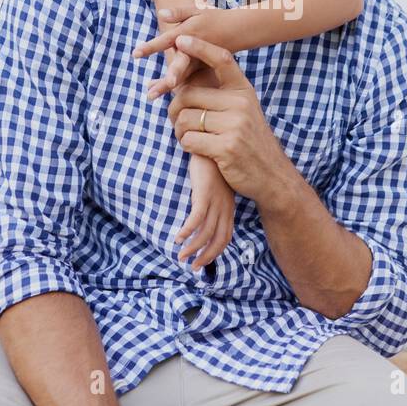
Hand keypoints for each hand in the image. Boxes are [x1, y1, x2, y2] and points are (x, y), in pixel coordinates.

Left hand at [133, 5, 234, 100]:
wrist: (237, 30)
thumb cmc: (213, 18)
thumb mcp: (196, 12)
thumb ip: (178, 12)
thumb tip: (160, 13)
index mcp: (190, 34)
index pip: (168, 41)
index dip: (152, 47)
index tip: (136, 53)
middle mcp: (194, 51)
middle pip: (179, 65)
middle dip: (168, 77)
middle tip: (154, 90)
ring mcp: (200, 62)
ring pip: (183, 77)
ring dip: (166, 86)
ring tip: (150, 96)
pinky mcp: (203, 70)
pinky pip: (187, 80)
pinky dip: (174, 88)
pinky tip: (156, 94)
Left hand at [167, 35, 298, 202]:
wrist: (273, 175)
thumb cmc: (250, 142)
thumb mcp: (243, 112)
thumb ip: (221, 96)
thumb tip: (185, 80)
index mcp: (244, 91)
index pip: (222, 60)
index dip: (199, 48)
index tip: (181, 40)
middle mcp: (241, 104)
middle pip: (188, 94)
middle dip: (175, 109)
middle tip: (176, 121)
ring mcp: (235, 125)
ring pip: (185, 118)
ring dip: (179, 131)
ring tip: (189, 138)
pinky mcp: (226, 147)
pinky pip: (189, 140)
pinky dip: (187, 146)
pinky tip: (198, 151)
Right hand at [175, 153, 235, 269]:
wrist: (212, 138)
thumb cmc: (210, 161)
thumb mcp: (214, 184)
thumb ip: (210, 198)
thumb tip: (200, 213)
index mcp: (228, 205)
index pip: (225, 236)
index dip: (215, 252)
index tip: (202, 262)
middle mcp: (224, 205)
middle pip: (219, 239)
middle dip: (206, 257)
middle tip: (192, 267)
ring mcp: (216, 200)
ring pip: (207, 232)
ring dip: (193, 247)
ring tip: (180, 256)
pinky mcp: (205, 192)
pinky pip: (197, 218)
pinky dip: (188, 231)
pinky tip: (178, 238)